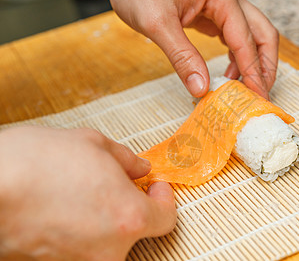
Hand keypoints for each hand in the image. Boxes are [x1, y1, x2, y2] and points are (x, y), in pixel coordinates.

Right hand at [0, 127, 175, 260]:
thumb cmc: (35, 164)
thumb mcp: (92, 144)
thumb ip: (126, 160)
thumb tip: (140, 168)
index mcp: (128, 218)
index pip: (166, 219)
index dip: (164, 199)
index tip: (154, 187)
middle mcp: (109, 251)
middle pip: (134, 230)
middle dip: (126, 205)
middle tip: (109, 181)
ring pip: (105, 240)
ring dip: (100, 218)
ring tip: (76, 192)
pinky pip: (78, 249)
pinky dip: (78, 231)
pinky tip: (60, 209)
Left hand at [10, 0, 278, 98]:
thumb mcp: (157, 24)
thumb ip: (182, 57)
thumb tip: (201, 88)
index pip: (246, 39)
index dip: (253, 70)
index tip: (257, 96)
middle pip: (261, 33)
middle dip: (265, 65)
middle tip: (260, 94)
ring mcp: (221, 3)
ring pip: (252, 34)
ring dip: (253, 61)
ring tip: (245, 88)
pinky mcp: (212, 12)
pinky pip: (234, 35)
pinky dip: (237, 55)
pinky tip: (229, 72)